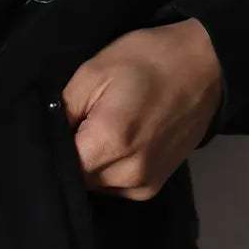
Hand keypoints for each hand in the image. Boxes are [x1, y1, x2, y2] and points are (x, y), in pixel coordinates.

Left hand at [59, 18, 222, 200]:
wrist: (203, 66)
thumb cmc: (145, 61)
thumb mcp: (92, 72)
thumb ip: (62, 110)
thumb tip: (45, 135)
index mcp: (109, 143)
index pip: (60, 164)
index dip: (51, 146)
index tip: (53, 127)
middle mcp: (128, 175)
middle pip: (77, 178)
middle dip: (71, 154)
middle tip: (77, 123)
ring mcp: (144, 185)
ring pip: (95, 184)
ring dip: (90, 162)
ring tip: (98, 129)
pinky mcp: (154, 187)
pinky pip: (115, 186)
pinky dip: (109, 168)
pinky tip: (116, 141)